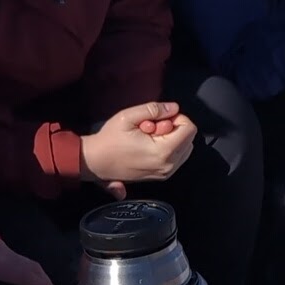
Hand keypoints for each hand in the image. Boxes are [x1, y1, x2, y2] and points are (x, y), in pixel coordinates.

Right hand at [79, 102, 198, 189]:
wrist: (95, 162)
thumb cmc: (110, 139)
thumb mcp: (128, 117)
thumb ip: (154, 109)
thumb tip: (174, 108)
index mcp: (163, 152)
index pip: (189, 129)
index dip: (176, 118)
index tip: (157, 120)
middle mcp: (169, 166)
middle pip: (189, 139)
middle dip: (174, 129)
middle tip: (151, 128)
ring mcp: (165, 173)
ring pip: (185, 149)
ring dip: (172, 139)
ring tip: (149, 137)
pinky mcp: (161, 176)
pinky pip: (177, 158)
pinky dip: (169, 148)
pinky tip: (149, 146)